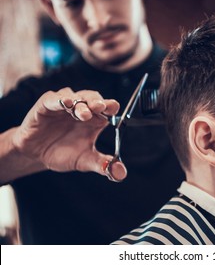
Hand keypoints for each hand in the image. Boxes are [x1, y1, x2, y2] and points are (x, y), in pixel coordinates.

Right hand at [12, 87, 126, 180]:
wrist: (36, 155)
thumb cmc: (63, 153)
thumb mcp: (85, 161)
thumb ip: (102, 165)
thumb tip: (120, 173)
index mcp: (95, 119)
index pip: (107, 107)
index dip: (111, 106)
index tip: (115, 108)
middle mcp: (81, 108)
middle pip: (93, 98)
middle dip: (97, 102)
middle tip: (101, 107)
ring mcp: (64, 105)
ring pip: (75, 96)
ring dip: (81, 104)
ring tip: (84, 114)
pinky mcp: (45, 105)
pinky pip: (52, 99)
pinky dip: (59, 100)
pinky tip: (66, 103)